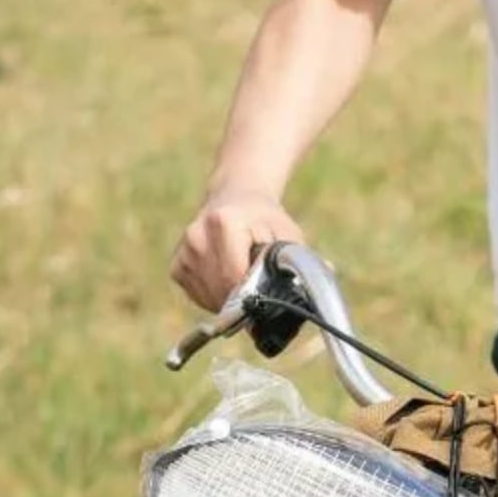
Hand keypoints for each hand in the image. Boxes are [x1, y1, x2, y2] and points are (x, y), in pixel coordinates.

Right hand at [171, 191, 303, 314]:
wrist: (235, 196)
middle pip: (222, 293)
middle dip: (244, 301)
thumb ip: (301, 265)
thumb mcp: (288, 236)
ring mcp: (183, 252)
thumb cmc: (266, 219)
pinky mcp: (177, 266)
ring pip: (211, 300)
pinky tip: (226, 278)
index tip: (267, 300)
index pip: (235, 279)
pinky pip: (199, 298)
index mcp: (222, 224)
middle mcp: (196, 237)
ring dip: (230, 300)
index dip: (254, 298)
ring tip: (242, 277)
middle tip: (259, 287)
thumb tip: (320, 289)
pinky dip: (216, 298)